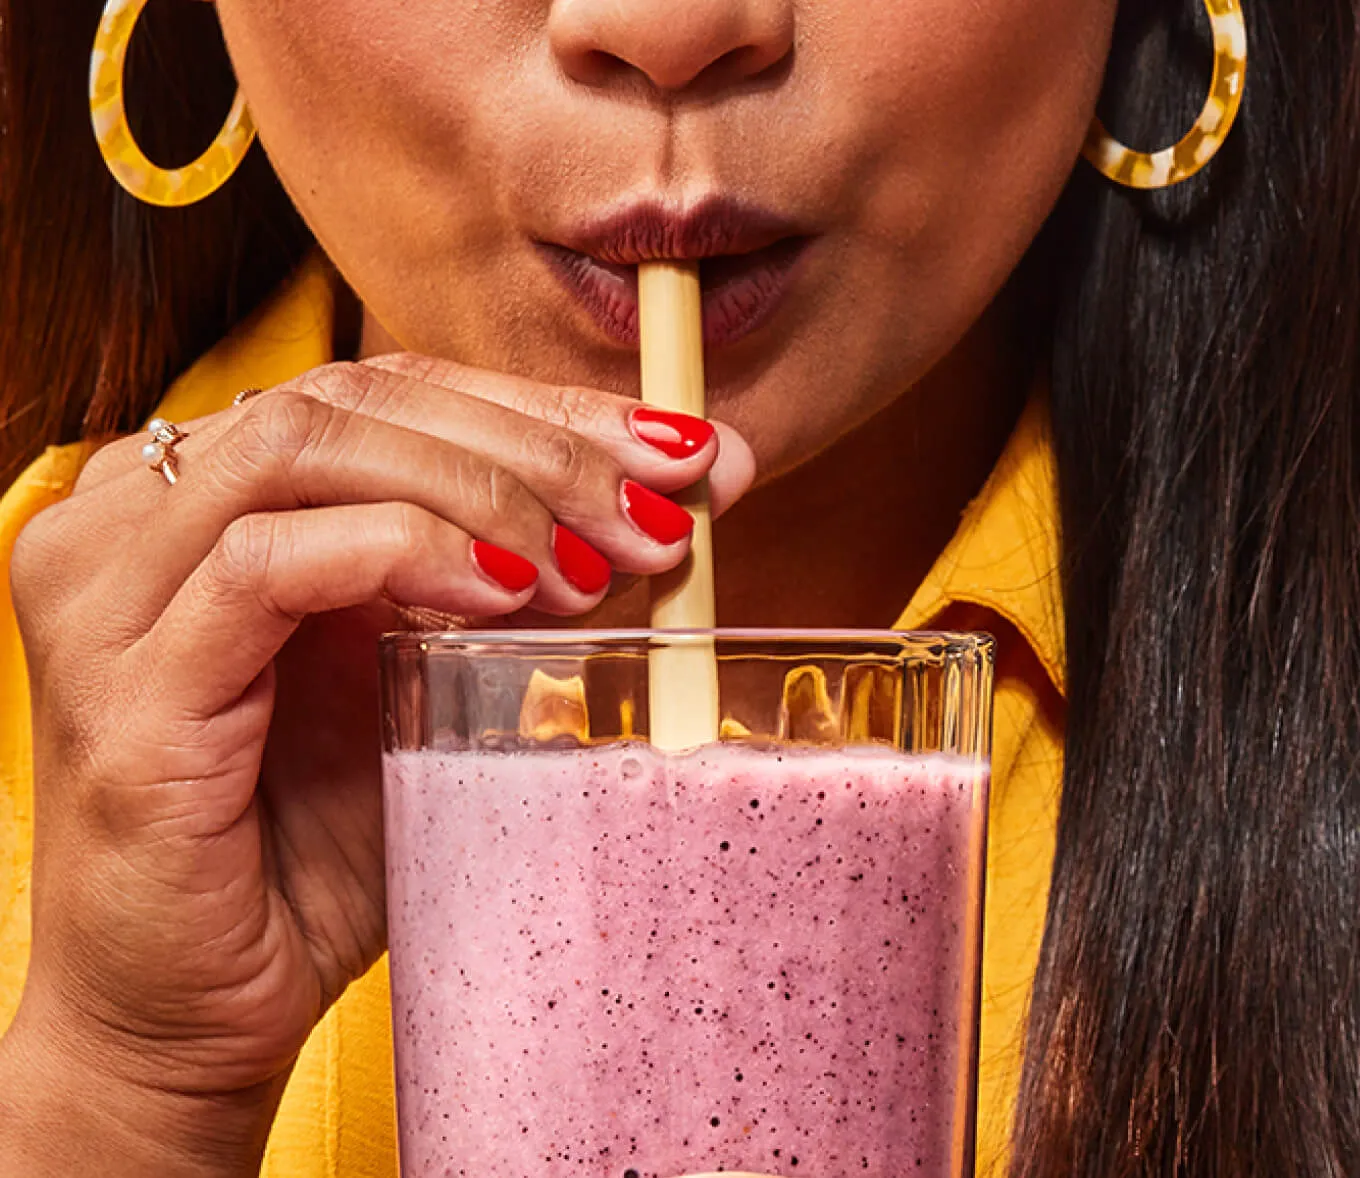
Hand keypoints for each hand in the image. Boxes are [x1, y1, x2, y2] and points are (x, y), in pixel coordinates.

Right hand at [2, 355, 754, 1173]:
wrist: (205, 1011)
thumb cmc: (316, 846)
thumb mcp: (438, 679)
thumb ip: (528, 576)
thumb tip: (672, 495)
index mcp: (208, 499)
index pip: (385, 392)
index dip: (536, 406)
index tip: (673, 449)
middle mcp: (137, 518)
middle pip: (352, 397)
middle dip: (532, 446)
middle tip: (656, 511)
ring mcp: (111, 595)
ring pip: (308, 447)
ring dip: (481, 491)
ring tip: (590, 565)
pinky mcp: (123, 690)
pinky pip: (264, 562)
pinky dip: (402, 552)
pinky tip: (499, 594)